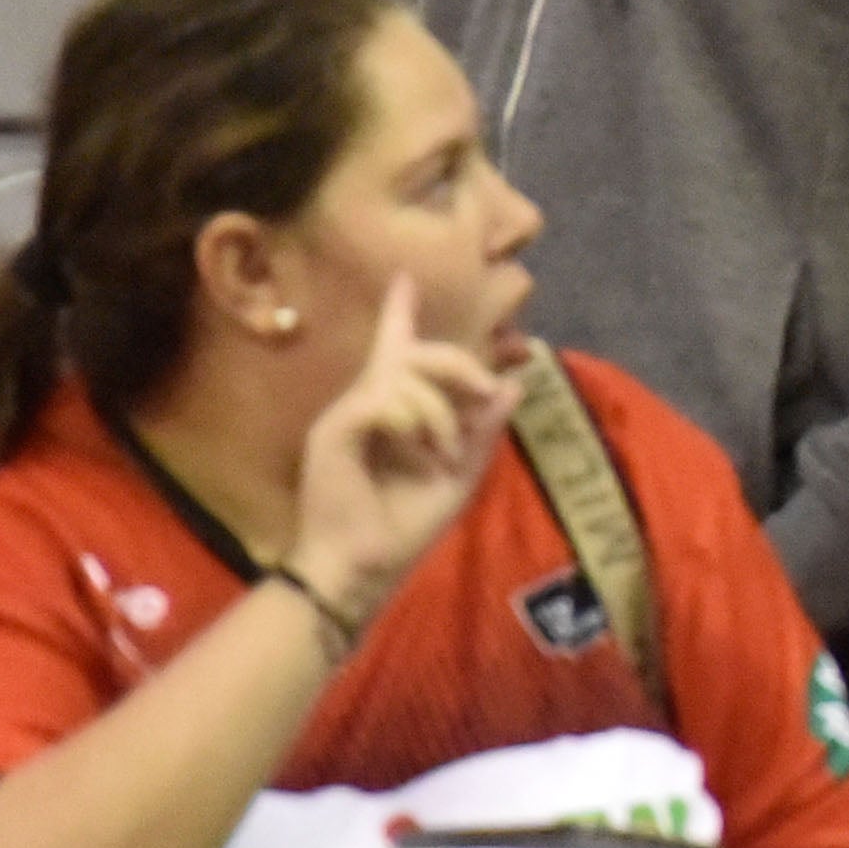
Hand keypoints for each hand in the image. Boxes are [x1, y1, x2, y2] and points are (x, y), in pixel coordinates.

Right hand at [284, 278, 518, 636]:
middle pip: (414, 352)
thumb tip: (514, 386)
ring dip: (440, 410)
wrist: (362, 568)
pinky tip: (419, 450)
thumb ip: (483, 431)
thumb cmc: (404, 525)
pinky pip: (384, 398)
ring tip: (441, 450)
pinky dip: (414, 421)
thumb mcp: (459, 475)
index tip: (404, 279)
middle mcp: (367, 403)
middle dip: (459, 363)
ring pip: (404, 374)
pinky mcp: (334, 430)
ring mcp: (347, 414)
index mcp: (393, 412)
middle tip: (485, 388)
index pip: (397, 349)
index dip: (400, 313)